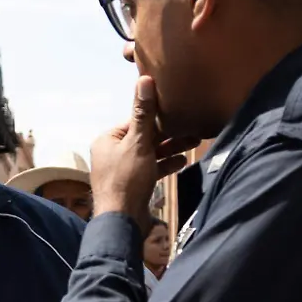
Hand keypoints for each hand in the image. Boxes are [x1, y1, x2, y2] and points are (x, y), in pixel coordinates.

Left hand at [89, 77, 196, 221]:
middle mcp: (112, 153)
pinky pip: (151, 169)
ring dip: (171, 148)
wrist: (122, 222)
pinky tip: (183, 161)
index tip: (177, 112)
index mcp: (107, 140)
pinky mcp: (133, 185)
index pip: (135, 121)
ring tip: (193, 142)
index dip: (156, 117)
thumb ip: (144, 113)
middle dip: (168, 134)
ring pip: (150, 153)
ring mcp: (122, 170)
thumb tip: (144, 80)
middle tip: (192, 128)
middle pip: (144, 137)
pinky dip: (166, 164)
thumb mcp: (138, 142)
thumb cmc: (127, 180)